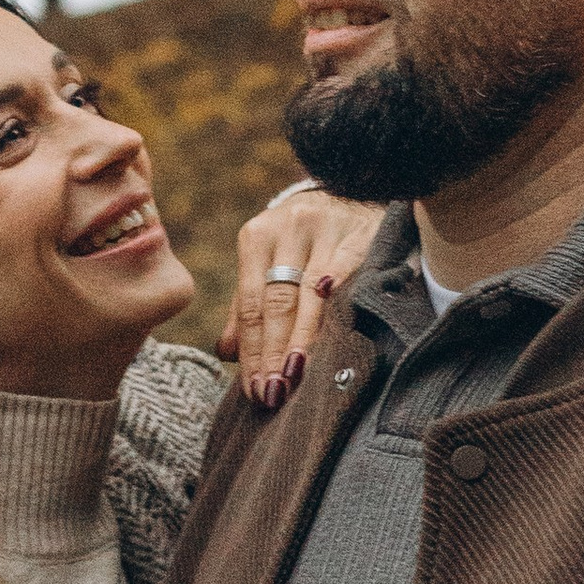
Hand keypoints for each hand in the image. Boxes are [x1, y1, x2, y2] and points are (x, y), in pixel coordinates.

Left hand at [220, 182, 381, 405]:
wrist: (349, 192)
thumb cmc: (302, 242)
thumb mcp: (267, 264)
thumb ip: (246, 308)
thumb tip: (225, 353)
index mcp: (256, 238)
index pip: (250, 306)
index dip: (252, 350)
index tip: (255, 389)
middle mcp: (286, 229)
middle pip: (277, 301)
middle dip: (274, 351)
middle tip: (273, 392)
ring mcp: (323, 228)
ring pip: (310, 292)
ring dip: (303, 337)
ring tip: (295, 374)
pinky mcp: (359, 231)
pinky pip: (346, 269)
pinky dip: (338, 296)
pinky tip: (335, 325)